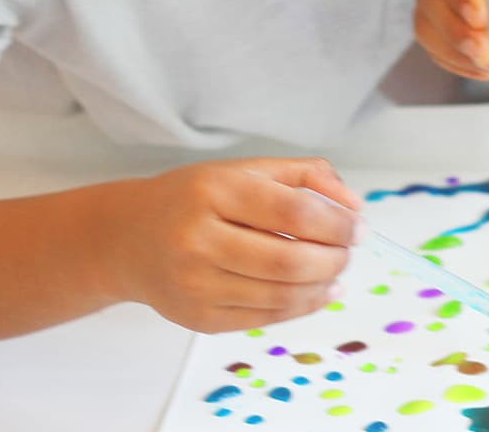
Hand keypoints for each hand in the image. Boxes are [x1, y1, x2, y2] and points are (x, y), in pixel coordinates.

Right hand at [107, 158, 360, 332]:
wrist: (129, 239)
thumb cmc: (196, 198)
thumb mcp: (246, 170)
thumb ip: (306, 176)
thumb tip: (355, 205)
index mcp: (213, 192)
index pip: (293, 212)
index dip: (336, 223)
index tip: (359, 226)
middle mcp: (197, 240)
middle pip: (289, 259)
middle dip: (334, 258)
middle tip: (350, 251)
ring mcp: (194, 284)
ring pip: (280, 295)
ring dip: (323, 285)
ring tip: (337, 270)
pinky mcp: (197, 318)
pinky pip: (264, 317)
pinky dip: (301, 306)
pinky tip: (318, 292)